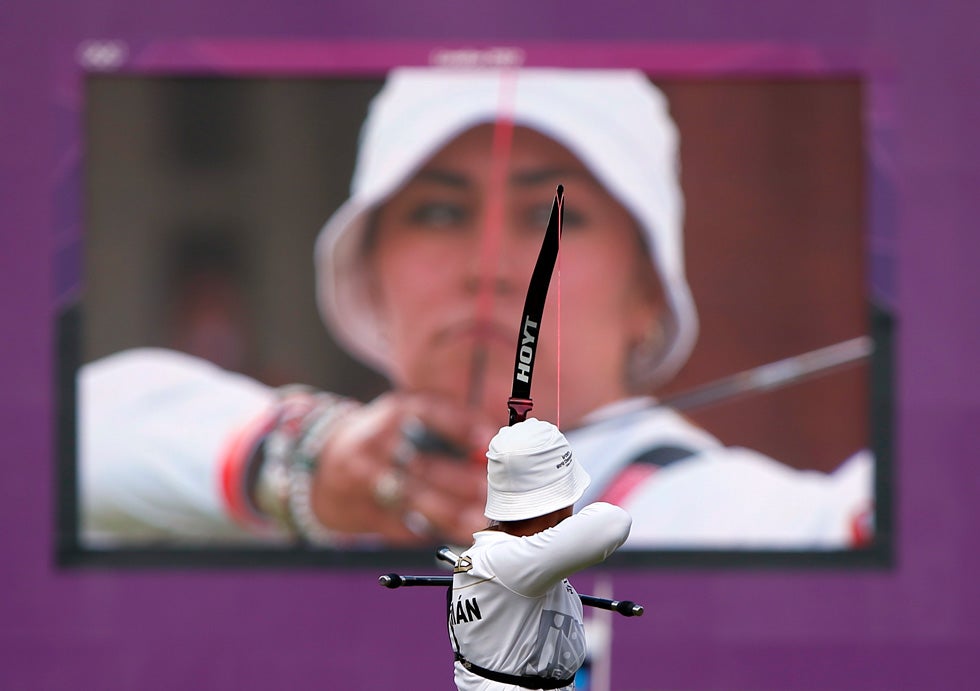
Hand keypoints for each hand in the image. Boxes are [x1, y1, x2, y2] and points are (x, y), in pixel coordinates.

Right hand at [309, 392, 497, 545]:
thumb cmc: (383, 439)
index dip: (459, 425)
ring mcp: (364, 480)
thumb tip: (494, 446)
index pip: (428, 411)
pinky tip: (458, 536)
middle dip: (459, 480)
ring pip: (410, 500)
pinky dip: (431, 532)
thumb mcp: (407, 417)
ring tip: (478, 522)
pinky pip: (400, 526)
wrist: (320, 464)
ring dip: (448, 514)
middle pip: (421, 463)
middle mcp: (376, 443)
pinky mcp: (362, 511)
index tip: (487, 439)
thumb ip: (449, 428)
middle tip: (489, 491)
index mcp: (394, 412)